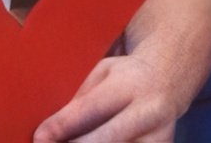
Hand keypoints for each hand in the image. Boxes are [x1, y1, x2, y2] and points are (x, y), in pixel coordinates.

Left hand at [34, 54, 183, 141]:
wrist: (170, 80)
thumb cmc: (125, 75)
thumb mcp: (101, 74)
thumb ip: (81, 99)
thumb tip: (51, 126)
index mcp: (129, 86)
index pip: (90, 109)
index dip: (62, 126)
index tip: (40, 137)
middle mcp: (149, 113)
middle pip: (107, 139)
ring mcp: (160, 136)